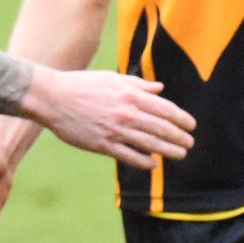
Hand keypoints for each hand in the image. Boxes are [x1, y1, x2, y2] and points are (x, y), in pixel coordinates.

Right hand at [29, 68, 193, 167]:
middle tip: (189, 143)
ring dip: (169, 151)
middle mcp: (127, 113)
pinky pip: (130, 156)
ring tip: (180, 154)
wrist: (52, 97)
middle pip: (162, 129)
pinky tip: (152, 164)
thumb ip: (137, 84)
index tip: (191, 126)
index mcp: (130, 95)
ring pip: (151, 144)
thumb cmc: (81, 85)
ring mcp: (115, 130)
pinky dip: (145, 162)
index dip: (182, 119)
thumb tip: (159, 88)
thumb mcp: (111, 78)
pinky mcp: (103, 144)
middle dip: (180, 137)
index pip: (165, 109)